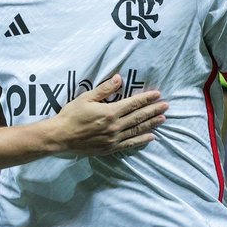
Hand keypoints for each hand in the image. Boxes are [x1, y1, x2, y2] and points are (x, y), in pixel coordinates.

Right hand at [51, 74, 166, 154]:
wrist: (60, 136)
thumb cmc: (71, 115)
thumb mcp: (86, 98)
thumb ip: (104, 89)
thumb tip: (119, 79)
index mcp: (109, 112)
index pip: (133, 103)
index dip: (146, 98)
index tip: (157, 94)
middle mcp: (114, 126)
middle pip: (138, 117)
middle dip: (153, 110)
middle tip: (166, 106)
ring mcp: (113, 139)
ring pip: (137, 130)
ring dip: (151, 124)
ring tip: (163, 119)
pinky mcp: (110, 148)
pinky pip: (130, 144)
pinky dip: (141, 140)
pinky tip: (151, 137)